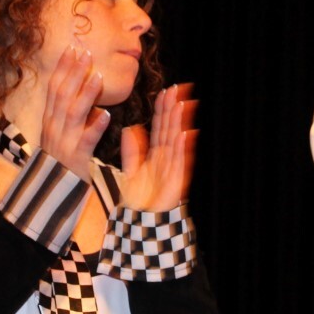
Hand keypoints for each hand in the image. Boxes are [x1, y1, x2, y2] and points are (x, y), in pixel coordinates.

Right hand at [39, 44, 108, 179]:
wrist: (52, 192)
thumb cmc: (60, 158)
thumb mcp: (59, 131)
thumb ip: (68, 110)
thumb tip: (81, 86)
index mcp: (50, 119)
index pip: (54, 88)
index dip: (62, 67)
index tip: (72, 48)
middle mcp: (54, 127)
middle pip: (62, 95)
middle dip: (73, 73)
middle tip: (86, 53)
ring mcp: (63, 142)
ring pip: (73, 114)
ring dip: (85, 94)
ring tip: (98, 77)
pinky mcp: (75, 158)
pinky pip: (86, 141)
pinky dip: (95, 127)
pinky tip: (106, 115)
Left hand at [119, 84, 197, 211]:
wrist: (143, 224)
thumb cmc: (140, 200)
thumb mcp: (132, 170)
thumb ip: (132, 150)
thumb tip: (131, 129)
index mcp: (157, 155)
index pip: (160, 127)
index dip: (163, 110)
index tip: (165, 92)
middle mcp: (167, 158)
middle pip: (170, 129)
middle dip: (173, 110)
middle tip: (176, 90)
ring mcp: (173, 168)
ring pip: (175, 141)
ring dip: (178, 123)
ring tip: (181, 105)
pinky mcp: (176, 181)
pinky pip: (178, 161)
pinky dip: (180, 147)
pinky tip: (183, 133)